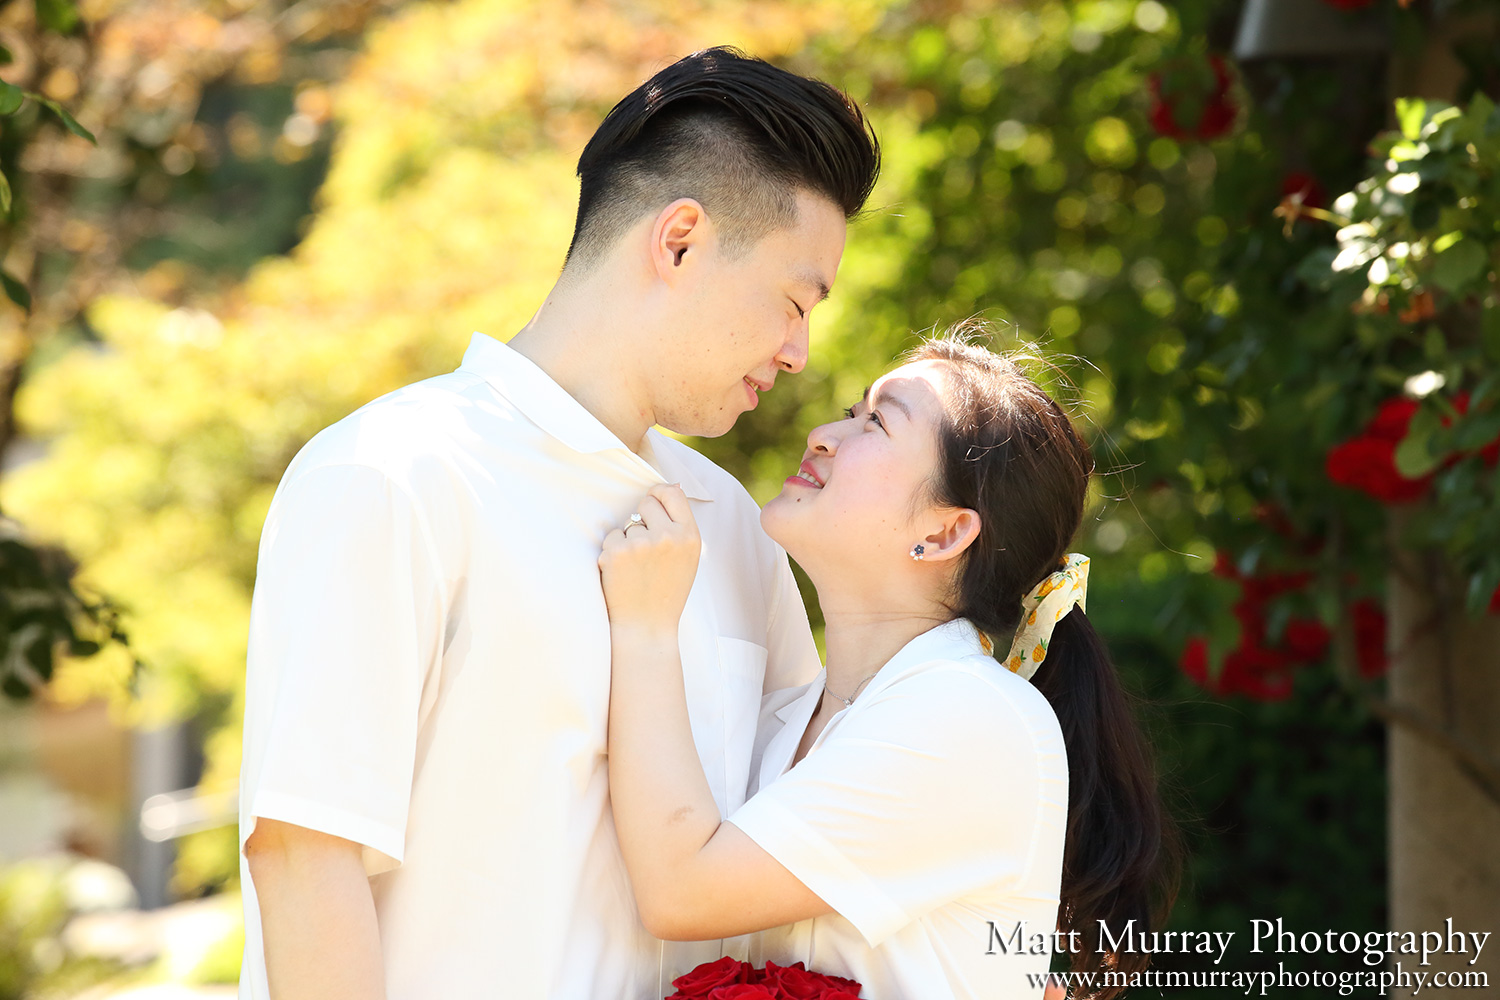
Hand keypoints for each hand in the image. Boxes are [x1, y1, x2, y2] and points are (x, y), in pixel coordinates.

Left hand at [599, 483, 700, 633]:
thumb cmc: (667, 591)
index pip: (673, 493)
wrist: (647, 626)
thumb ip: (680, 525)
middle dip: (641, 518)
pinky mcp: (617, 552)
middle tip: (645, 548)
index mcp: (690, 536)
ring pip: (627, 524)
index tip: (653, 505)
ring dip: (627, 540)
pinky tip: (624, 574)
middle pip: (647, 503)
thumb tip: (671, 488)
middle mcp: (669, 536)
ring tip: (637, 568)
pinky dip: (613, 553)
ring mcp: (642, 544)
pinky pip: (612, 537)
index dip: (660, 495)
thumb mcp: (687, 557)